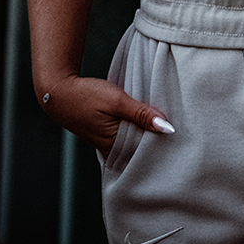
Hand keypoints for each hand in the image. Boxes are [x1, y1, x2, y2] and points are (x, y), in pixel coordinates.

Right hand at [37, 75, 174, 155]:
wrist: (58, 92)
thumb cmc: (87, 95)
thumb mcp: (117, 101)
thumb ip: (142, 114)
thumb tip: (167, 128)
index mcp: (115, 144)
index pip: (147, 150)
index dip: (164, 143)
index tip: (184, 137)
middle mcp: (111, 148)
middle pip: (141, 148)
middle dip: (158, 141)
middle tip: (183, 133)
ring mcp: (107, 143)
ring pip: (134, 141)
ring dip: (148, 134)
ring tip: (168, 125)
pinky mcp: (104, 135)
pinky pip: (126, 136)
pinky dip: (136, 130)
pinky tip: (148, 121)